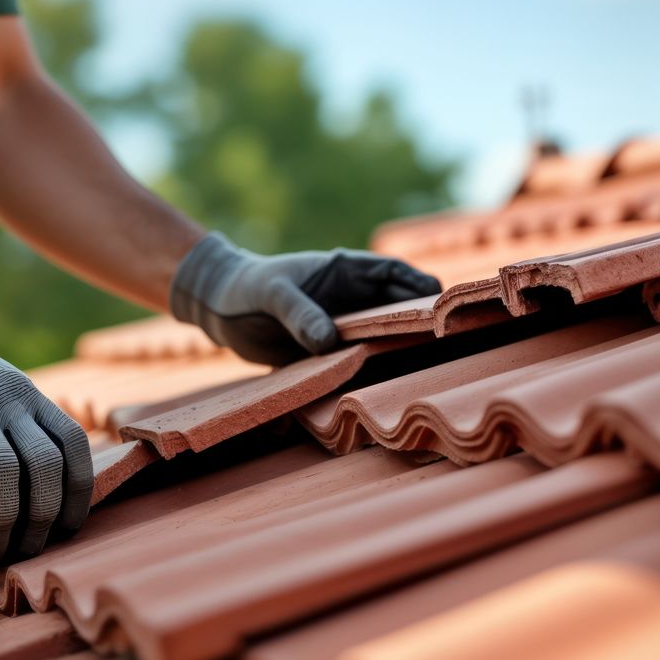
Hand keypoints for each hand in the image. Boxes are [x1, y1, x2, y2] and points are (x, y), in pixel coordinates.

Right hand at [0, 275, 91, 563]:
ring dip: (0, 527)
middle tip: (23, 552)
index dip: (77, 494)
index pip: (72, 445)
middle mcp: (6, 402)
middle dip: (40, 520)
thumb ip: (9, 436)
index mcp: (27, 396)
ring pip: (3, 477)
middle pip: (44, 467)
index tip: (66, 529)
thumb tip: (19, 512)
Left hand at [169, 232, 442, 366]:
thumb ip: (300, 313)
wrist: (217, 307)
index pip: (394, 274)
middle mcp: (350, 298)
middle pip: (398, 309)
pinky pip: (356, 361)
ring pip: (381, 337)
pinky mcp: (327, 352)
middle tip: (442, 344)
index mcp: (345, 271)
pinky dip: (371, 371)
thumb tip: (328, 341)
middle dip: (419, 323)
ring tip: (423, 369)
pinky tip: (383, 387)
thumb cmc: (246, 287)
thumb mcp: (272, 294)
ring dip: (398, 350)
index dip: (421, 286)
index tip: (440, 304)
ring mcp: (341, 326)